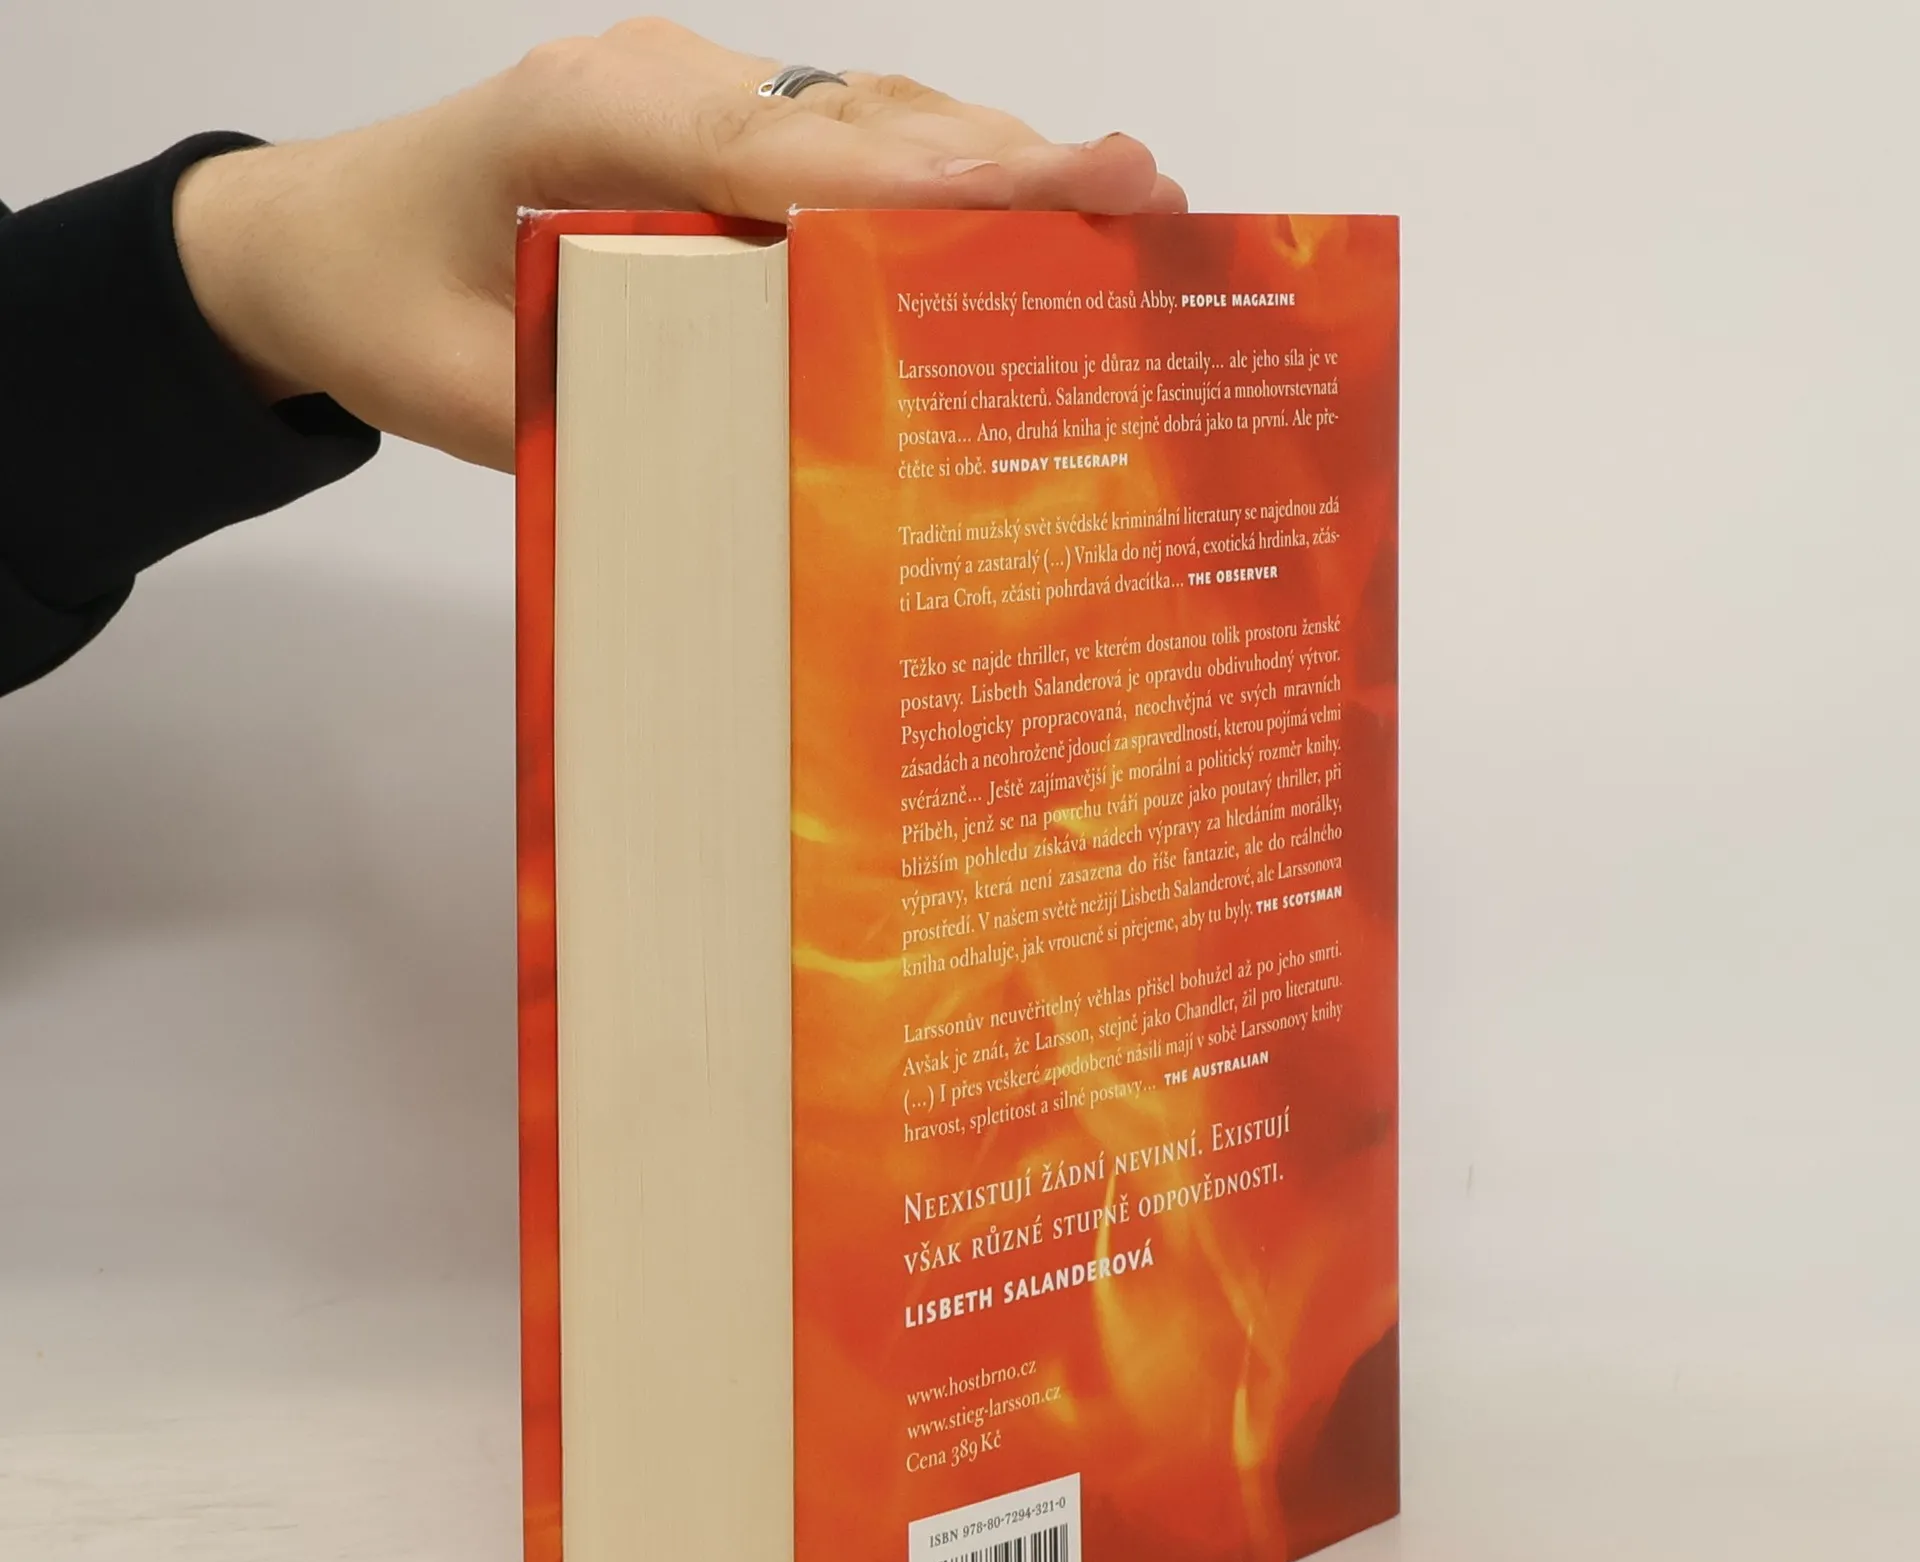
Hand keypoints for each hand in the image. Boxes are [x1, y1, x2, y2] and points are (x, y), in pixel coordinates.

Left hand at [171, 17, 1186, 471]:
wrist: (312, 238)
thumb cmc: (378, 302)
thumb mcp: (469, 392)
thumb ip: (602, 414)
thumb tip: (758, 466)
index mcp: (590, 121)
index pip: (782, 153)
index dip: (923, 179)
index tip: (1048, 192)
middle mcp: (660, 84)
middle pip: (860, 119)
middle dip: (1007, 160)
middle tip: (1145, 196)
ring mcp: (694, 97)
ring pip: (869, 119)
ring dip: (994, 163)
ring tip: (1127, 205)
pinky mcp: (712, 132)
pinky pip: (843, 146)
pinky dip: (941, 181)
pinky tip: (1025, 218)